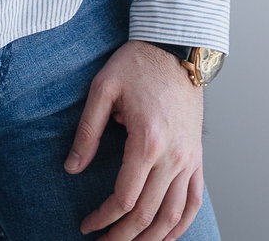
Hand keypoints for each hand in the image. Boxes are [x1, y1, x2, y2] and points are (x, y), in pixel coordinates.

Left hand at [68, 41, 204, 240]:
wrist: (177, 47)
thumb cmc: (138, 64)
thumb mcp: (103, 90)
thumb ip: (87, 132)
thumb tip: (72, 168)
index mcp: (147, 141)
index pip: (125, 198)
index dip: (103, 218)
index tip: (86, 225)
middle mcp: (173, 156)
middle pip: (148, 213)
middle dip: (123, 236)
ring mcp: (189, 158)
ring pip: (174, 215)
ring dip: (151, 238)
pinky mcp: (197, 156)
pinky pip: (194, 200)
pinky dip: (182, 224)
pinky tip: (166, 236)